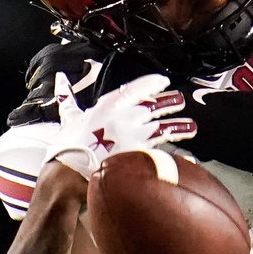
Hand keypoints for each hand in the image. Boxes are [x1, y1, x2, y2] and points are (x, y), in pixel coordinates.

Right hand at [46, 71, 195, 178]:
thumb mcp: (69, 118)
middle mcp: (124, 118)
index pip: (135, 89)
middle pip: (153, 108)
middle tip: (180, 100)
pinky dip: (177, 158)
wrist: (69, 173)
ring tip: (191, 126)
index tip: (163, 81)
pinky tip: (188, 158)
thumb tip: (61, 79)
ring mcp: (134, 137)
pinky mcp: (140, 156)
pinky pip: (163, 155)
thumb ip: (68, 98)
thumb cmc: (68, 146)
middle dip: (168, 103)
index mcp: (108, 106)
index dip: (151, 84)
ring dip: (178, 127)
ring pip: (162, 128)